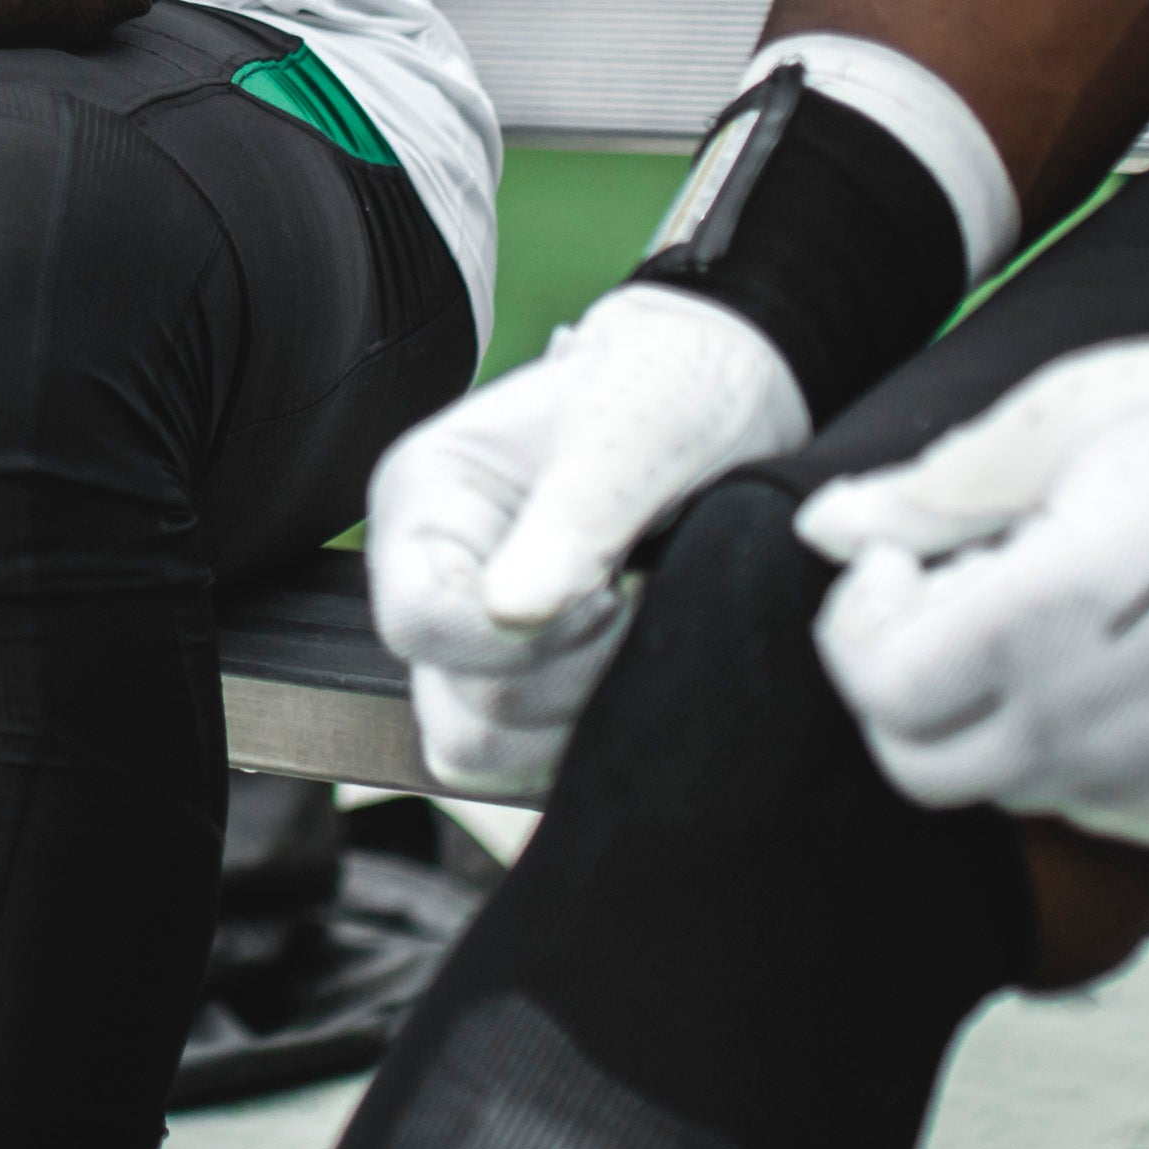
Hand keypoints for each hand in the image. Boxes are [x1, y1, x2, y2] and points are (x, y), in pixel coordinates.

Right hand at [365, 284, 808, 796]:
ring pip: (483, 749)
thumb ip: (576, 515)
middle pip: (454, 705)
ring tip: (636, 626)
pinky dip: (593, 732)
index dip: (515, 637)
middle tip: (634, 601)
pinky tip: (637, 660)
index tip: (604, 590)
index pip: (416, 621)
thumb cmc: (675, 385)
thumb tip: (510, 613)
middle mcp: (435, 576)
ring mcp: (475, 638)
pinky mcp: (525, 682)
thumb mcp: (639, 423)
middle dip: (565, 674)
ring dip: (578, 711)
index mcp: (428, 499)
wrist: (732, 399)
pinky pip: (528, 763)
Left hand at [802, 332, 1148, 847]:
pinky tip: (1110, 654)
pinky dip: (1069, 743)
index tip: (900, 556)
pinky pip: (1098, 803)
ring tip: (1044, 608)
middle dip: (903, 681)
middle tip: (950, 588)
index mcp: (1063, 611)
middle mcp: (1115, 717)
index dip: (861, 623)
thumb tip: (828, 527)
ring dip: (986, 712)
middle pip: (924, 766)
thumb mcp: (1075, 412)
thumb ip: (941, 488)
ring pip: (1010, 789)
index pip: (885, 688)